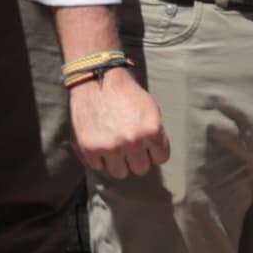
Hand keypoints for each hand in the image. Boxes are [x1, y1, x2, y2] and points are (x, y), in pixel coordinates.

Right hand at [66, 60, 169, 182]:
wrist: (96, 80)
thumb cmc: (125, 93)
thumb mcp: (150, 109)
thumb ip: (154, 132)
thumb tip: (154, 153)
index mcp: (151, 130)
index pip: (161, 158)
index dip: (154, 152)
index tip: (147, 146)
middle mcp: (132, 142)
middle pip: (141, 169)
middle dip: (136, 158)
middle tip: (129, 147)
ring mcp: (110, 147)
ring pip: (120, 173)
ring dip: (118, 163)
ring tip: (114, 148)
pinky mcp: (90, 149)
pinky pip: (99, 167)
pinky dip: (99, 158)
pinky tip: (100, 143)